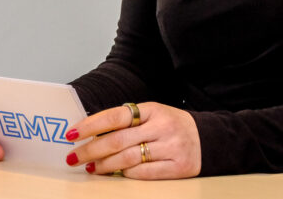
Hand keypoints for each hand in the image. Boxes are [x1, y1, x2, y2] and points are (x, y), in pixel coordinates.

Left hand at [64, 102, 200, 178]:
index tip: (73, 133)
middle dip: (91, 149)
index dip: (91, 125)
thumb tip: (91, 132)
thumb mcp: (153, 114)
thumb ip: (127, 121)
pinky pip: (144, 173)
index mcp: (153, 109)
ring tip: (90, 167)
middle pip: (118, 140)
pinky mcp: (178, 167)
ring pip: (128, 158)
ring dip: (104, 164)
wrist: (209, 139)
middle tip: (74, 156)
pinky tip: (115, 172)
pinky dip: (126, 173)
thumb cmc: (172, 126)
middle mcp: (162, 127)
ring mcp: (171, 147)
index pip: (115, 116)